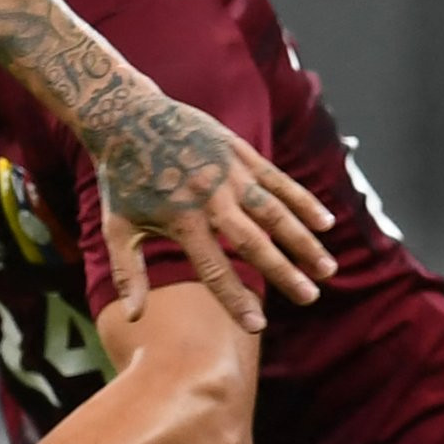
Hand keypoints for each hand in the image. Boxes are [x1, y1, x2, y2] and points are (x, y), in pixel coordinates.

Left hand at [86, 89, 333, 334]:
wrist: (129, 117)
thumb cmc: (122, 180)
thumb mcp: (117, 227)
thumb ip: (128, 273)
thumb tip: (133, 317)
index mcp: (181, 221)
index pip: (214, 269)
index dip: (236, 299)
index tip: (258, 326)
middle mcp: (209, 198)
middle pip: (254, 242)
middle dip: (284, 272)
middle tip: (309, 298)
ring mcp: (229, 174)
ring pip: (275, 212)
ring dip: (303, 240)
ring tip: (327, 268)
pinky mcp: (240, 153)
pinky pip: (278, 181)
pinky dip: (303, 201)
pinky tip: (326, 223)